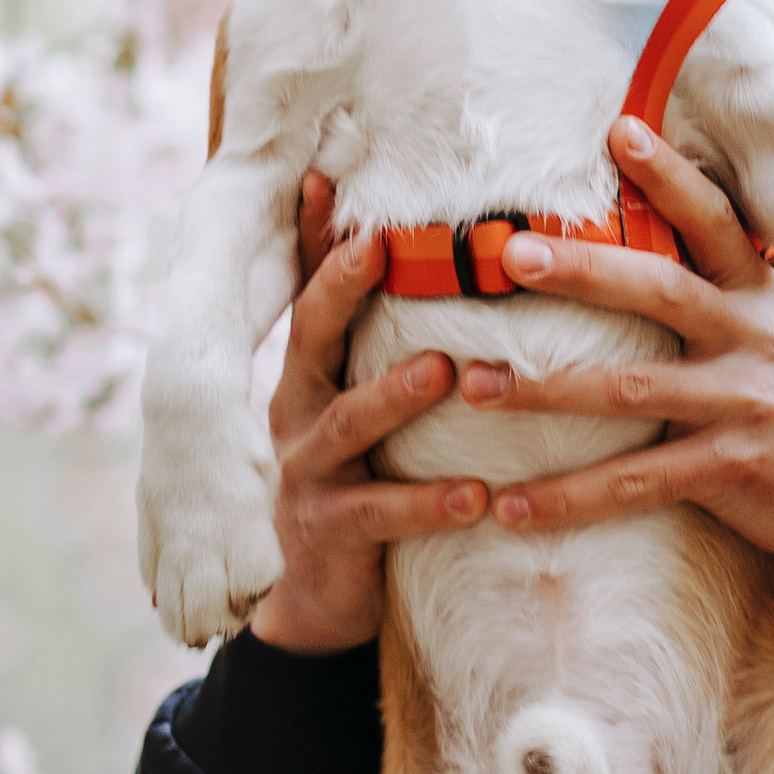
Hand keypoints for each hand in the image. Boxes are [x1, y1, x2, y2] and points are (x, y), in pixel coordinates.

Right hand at [250, 173, 485, 653]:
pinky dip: (428, 502)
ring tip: (444, 368)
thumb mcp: (360, 406)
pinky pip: (379, 512)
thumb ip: (384, 344)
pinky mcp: (329, 532)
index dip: (311, 237)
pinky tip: (477, 495)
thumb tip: (416, 260)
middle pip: (311, 337)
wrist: (318, 595)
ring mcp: (306, 472)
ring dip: (394, 393)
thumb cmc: (359, 477)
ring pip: (347, 423)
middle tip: (380, 245)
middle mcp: (296, 411)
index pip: (307, 292)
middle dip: (338, 287)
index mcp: (309, 372)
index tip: (321, 178)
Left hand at [464, 119, 773, 618]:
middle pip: (656, 288)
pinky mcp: (735, 470)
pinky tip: (511, 508)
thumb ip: (740, 298)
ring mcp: (745, 404)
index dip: (669, 174)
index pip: (714, 221)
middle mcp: (754, 339)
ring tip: (473, 387)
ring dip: (543, 390)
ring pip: (628, 390)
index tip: (618, 129)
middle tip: (507, 252)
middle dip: (577, 268)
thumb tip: (691, 244)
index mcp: (764, 299)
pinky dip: (568, 498)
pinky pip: (635, 483)